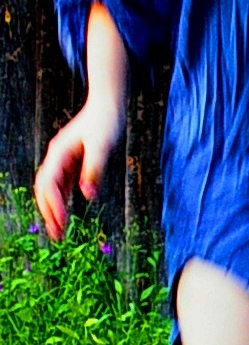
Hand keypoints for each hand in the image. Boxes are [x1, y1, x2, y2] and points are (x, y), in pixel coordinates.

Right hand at [34, 100, 124, 240]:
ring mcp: (63, 161)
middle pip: (45, 189)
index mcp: (60, 153)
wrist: (107, 108)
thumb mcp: (102, 147)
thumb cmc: (106, 124)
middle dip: (49, 212)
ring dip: (53, 210)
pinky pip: (62, 187)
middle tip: (57, 236)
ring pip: (51, 189)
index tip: (62, 222)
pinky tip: (65, 216)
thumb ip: (94, 171)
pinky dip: (61, 202)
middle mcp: (57, 158)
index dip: (55, 204)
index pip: (50, 183)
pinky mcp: (72, 164)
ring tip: (59, 232)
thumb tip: (88, 196)